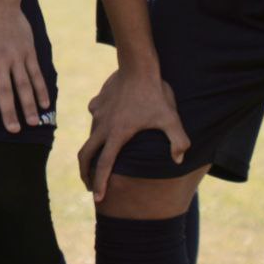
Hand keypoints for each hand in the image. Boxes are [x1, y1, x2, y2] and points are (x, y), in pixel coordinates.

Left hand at [0, 0, 52, 133]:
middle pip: (5, 90)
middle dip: (9, 112)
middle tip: (14, 131)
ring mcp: (16, 55)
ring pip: (24, 84)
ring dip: (28, 105)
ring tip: (32, 123)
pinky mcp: (28, 51)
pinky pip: (36, 73)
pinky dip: (41, 89)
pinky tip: (44, 104)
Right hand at [78, 64, 187, 199]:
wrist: (137, 65)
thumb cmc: (155, 93)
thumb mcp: (171, 119)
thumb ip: (178, 141)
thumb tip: (179, 160)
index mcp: (117, 135)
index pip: (103, 166)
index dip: (100, 184)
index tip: (98, 198)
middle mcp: (102, 126)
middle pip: (85, 155)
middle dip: (85, 173)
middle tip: (90, 185)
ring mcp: (97, 114)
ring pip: (90, 136)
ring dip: (93, 151)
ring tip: (101, 159)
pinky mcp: (97, 103)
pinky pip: (94, 119)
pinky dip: (98, 128)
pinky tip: (108, 126)